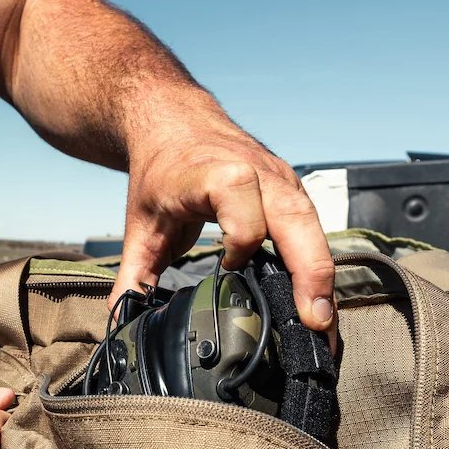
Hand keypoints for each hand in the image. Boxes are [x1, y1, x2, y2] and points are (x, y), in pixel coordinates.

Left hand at [112, 118, 335, 337]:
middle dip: (311, 274)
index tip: (228, 268)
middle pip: (296, 221)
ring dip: (323, 278)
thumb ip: (134, 276)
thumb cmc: (161, 170)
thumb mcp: (140, 224)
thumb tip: (122, 321)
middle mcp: (259, 174)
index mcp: (216, 175)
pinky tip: (320, 303)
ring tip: (326, 327)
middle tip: (316, 324)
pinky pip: (314, 231)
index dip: (240, 242)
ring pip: (315, 228)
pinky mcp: (294, 192)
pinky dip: (319, 267)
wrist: (173, 121)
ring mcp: (282, 182)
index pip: (243, 206)